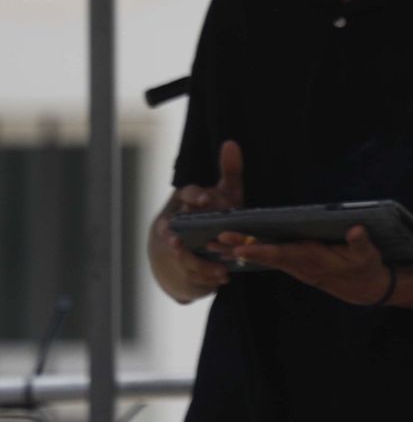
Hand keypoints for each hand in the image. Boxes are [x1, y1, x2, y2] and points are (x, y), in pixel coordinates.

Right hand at [152, 140, 244, 299]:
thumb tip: (231, 143)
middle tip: (180, 244)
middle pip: (173, 231)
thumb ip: (229, 172)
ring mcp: (172, 248)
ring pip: (182, 257)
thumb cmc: (211, 213)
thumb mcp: (224, 194)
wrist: (190, 246)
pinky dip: (205, 278)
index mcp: (184, 201)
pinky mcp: (178, 268)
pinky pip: (189, 274)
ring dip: (200, 264)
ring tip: (220, 271)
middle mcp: (172, 224)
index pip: (186, 194)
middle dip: (177, 238)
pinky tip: (222, 279)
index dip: (196, 197)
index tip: (205, 200)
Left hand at [223, 225, 391, 305]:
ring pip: (262, 257)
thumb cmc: (365, 268)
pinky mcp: (296, 264)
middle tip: (212, 241)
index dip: (260, 252)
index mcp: (313, 259)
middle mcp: (299, 263)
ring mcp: (296, 265)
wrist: (364, 288)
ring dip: (238, 251)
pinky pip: (269, 258)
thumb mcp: (367, 255)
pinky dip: (250, 253)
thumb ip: (360, 242)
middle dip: (238, 249)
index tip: (239, 249)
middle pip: (264, 256)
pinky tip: (234, 249)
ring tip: (212, 244)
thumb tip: (356, 230)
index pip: (282, 255)